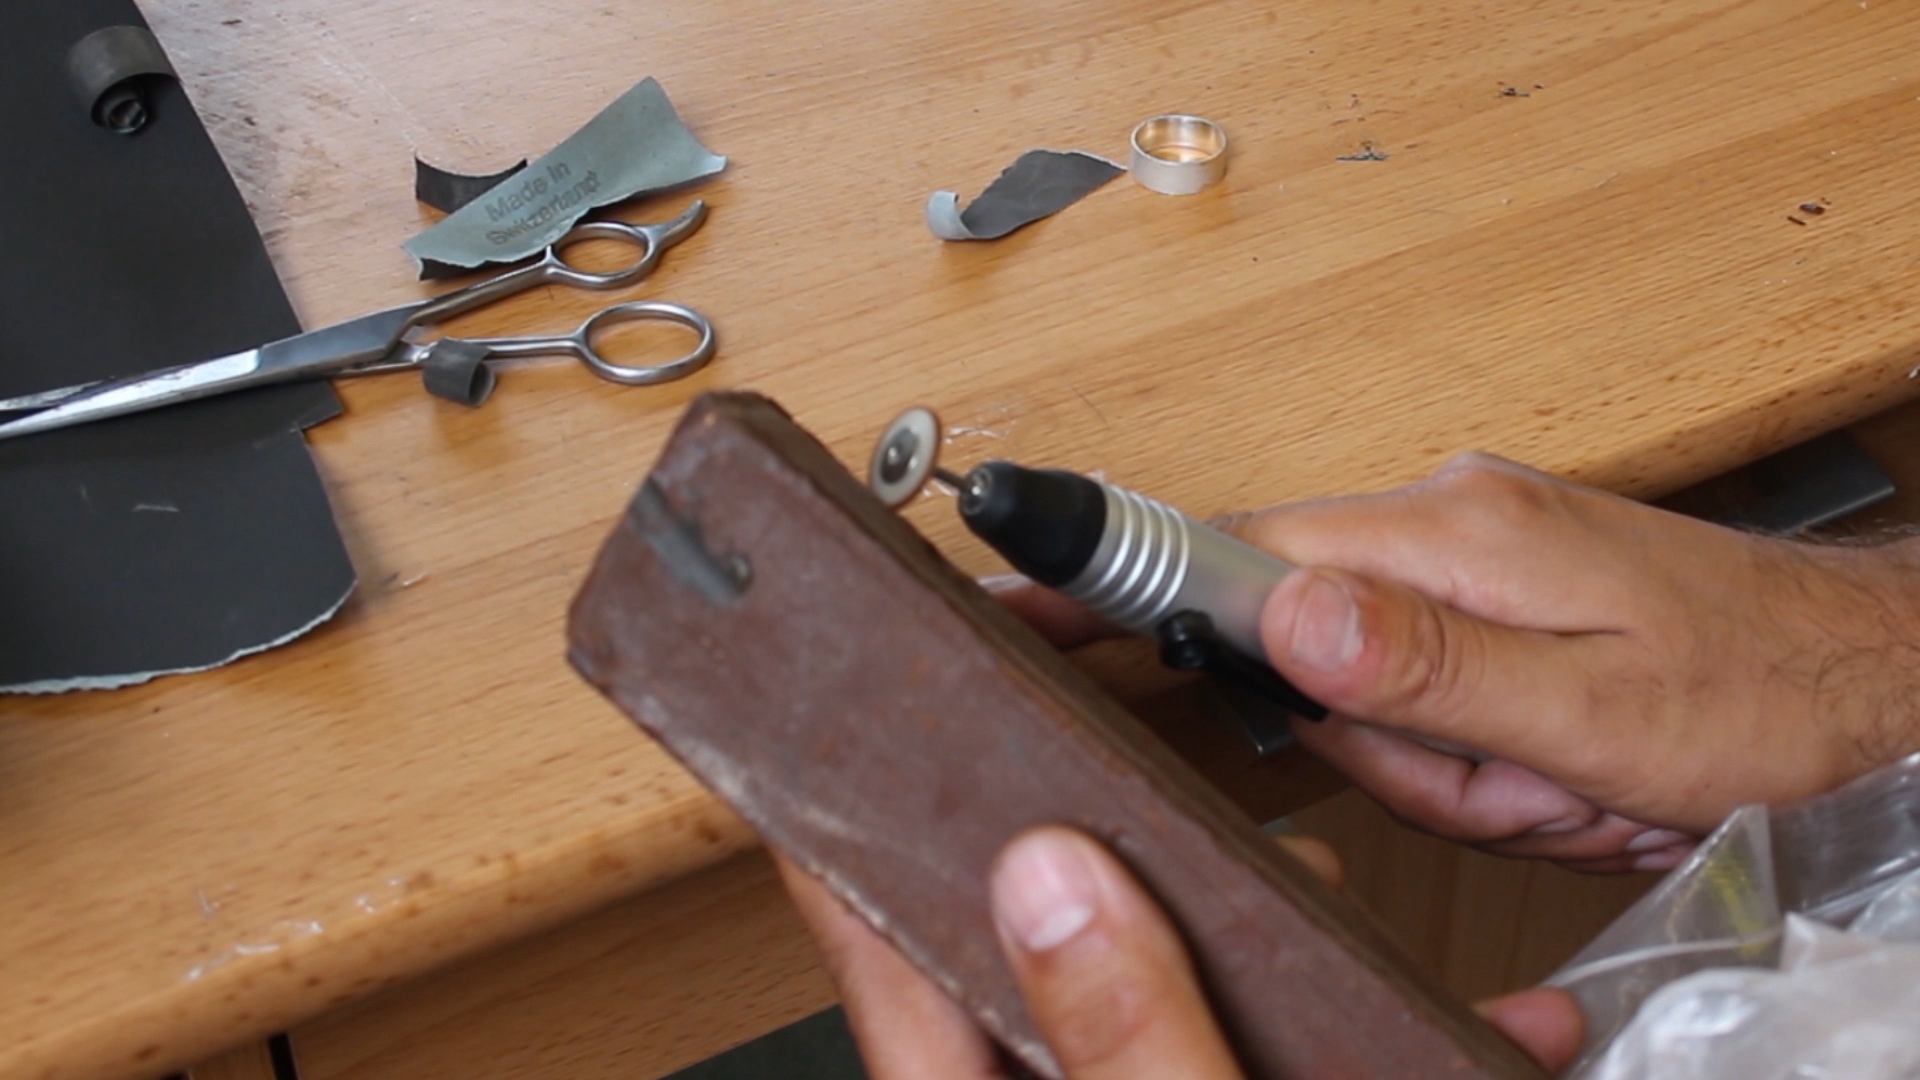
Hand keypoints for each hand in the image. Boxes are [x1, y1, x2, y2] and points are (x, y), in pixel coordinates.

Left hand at [778, 828, 1581, 1079]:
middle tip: (1152, 802)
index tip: (816, 743)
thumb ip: (1123, 1049)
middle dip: (1123, 881)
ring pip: (1179, 1029)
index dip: (846, 854)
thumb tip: (1052, 882)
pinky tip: (1472, 1036)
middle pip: (1042, 985)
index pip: (886, 981)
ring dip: (1263, 964)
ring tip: (1325, 911)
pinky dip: (1360, 1058)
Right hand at [1239, 452, 1919, 868]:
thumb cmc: (1763, 699)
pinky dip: (1500, 755)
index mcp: (1457, 532)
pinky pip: (1442, 694)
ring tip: (1571, 778)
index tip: (1262, 696)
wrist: (1873, 681)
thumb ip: (1424, 666)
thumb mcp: (1587, 713)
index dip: (1231, 636)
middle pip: (1319, 656)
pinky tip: (1576, 762)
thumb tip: (1281, 615)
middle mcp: (1457, 519)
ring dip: (1471, 770)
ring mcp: (1483, 556)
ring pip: (1384, 697)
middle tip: (1518, 780)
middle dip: (1412, 756)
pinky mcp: (1508, 594)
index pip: (1253, 551)